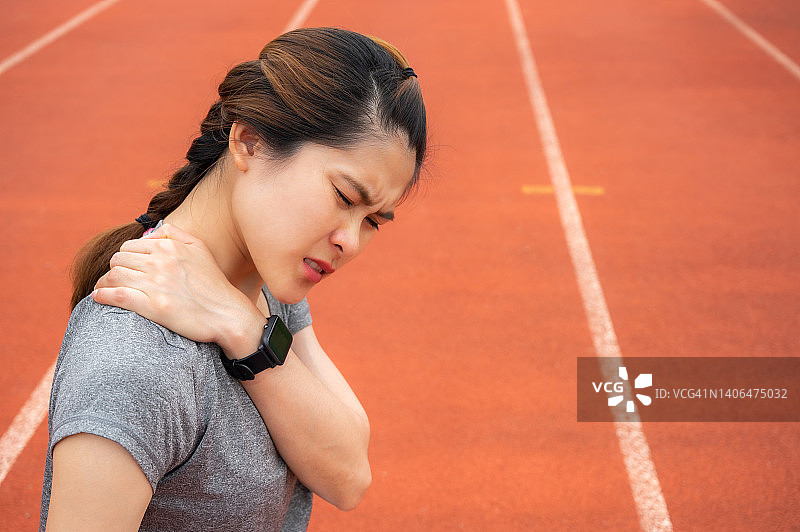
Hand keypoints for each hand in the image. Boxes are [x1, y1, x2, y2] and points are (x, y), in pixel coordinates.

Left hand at [93, 224, 262, 352]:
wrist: (228, 315)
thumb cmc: (214, 285)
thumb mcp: (200, 249)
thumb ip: (176, 234)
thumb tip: (153, 231)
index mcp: (169, 247)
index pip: (130, 247)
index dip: (124, 259)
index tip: (125, 270)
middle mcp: (161, 262)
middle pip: (118, 260)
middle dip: (114, 270)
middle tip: (115, 281)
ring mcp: (157, 284)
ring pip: (114, 276)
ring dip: (104, 283)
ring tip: (104, 290)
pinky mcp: (155, 306)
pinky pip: (118, 295)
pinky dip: (103, 295)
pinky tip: (99, 298)